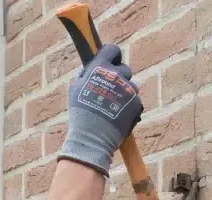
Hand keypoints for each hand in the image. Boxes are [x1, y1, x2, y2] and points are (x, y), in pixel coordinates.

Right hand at [58, 44, 143, 176]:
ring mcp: (128, 89)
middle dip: (119, 77)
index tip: (111, 62)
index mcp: (100, 67)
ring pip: (132, 86)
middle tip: (111, 90)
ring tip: (114, 106)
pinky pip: (135, 100)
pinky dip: (129, 106)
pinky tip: (119, 115)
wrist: (93, 137)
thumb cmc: (81, 113)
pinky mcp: (136, 103)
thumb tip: (91, 67)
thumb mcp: (75, 89)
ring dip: (125, 93)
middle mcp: (117, 75)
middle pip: (125, 69)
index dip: (112, 56)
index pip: (113, 50)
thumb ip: (85, 74)